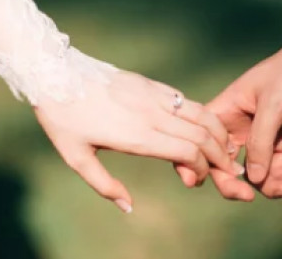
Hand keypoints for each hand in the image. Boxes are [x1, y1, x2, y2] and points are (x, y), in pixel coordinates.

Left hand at [34, 70, 243, 212]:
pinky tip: (204, 126)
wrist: (55, 74)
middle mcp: (151, 113)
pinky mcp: (150, 83)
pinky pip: (185, 100)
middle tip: (226, 170)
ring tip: (225, 148)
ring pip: (200, 113)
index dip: (201, 168)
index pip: (187, 151)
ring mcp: (153, 95)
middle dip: (220, 155)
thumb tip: (128, 207)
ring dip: (218, 132)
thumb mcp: (76, 158)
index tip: (195, 180)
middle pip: (202, 134)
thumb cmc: (63, 119)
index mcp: (137, 135)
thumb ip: (104, 185)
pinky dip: (202, 115)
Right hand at [203, 45, 281, 199]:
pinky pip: (276, 171)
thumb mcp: (274, 103)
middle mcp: (239, 127)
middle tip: (247, 197)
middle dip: (232, 184)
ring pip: (253, 173)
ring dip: (266, 186)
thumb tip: (252, 179)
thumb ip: (260, 141)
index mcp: (226, 110)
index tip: (203, 181)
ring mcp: (261, 138)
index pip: (203, 140)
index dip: (199, 161)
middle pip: (224, 164)